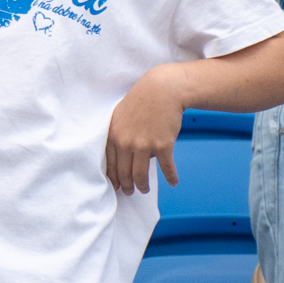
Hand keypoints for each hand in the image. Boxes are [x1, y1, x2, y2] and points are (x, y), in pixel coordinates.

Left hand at [105, 64, 185, 195]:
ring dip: (143, 186)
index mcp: (114, 136)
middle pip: (124, 173)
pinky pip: (166, 168)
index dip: (113, 179)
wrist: (162, 90)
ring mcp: (145, 145)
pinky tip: (173, 183)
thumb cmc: (140, 102)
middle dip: (126, 186)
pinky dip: (170, 177)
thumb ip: (116, 135)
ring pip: (140, 175)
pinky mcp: (163, 145)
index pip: (110, 165)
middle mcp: (127, 143)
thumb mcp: (119, 116)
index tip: (115, 186)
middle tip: (129, 192)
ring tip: (144, 190)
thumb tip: (117, 155)